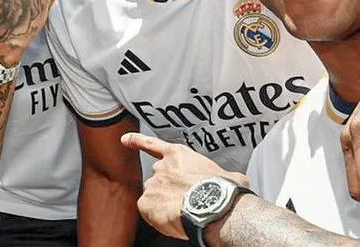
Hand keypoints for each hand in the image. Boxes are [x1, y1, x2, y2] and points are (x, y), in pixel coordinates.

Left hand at [121, 132, 247, 239]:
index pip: (153, 145)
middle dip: (167, 189)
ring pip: (153, 196)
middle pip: (157, 178)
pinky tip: (171, 219)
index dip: (137, 141)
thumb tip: (234, 180)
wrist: (215, 207)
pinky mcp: (146, 203)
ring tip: (181, 212)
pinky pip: (147, 211)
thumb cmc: (224, 191)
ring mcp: (153, 184)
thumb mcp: (230, 175)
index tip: (125, 140)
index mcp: (179, 156)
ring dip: (163, 204)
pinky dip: (157, 217)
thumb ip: (223, 174)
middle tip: (184, 201)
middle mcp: (162, 167)